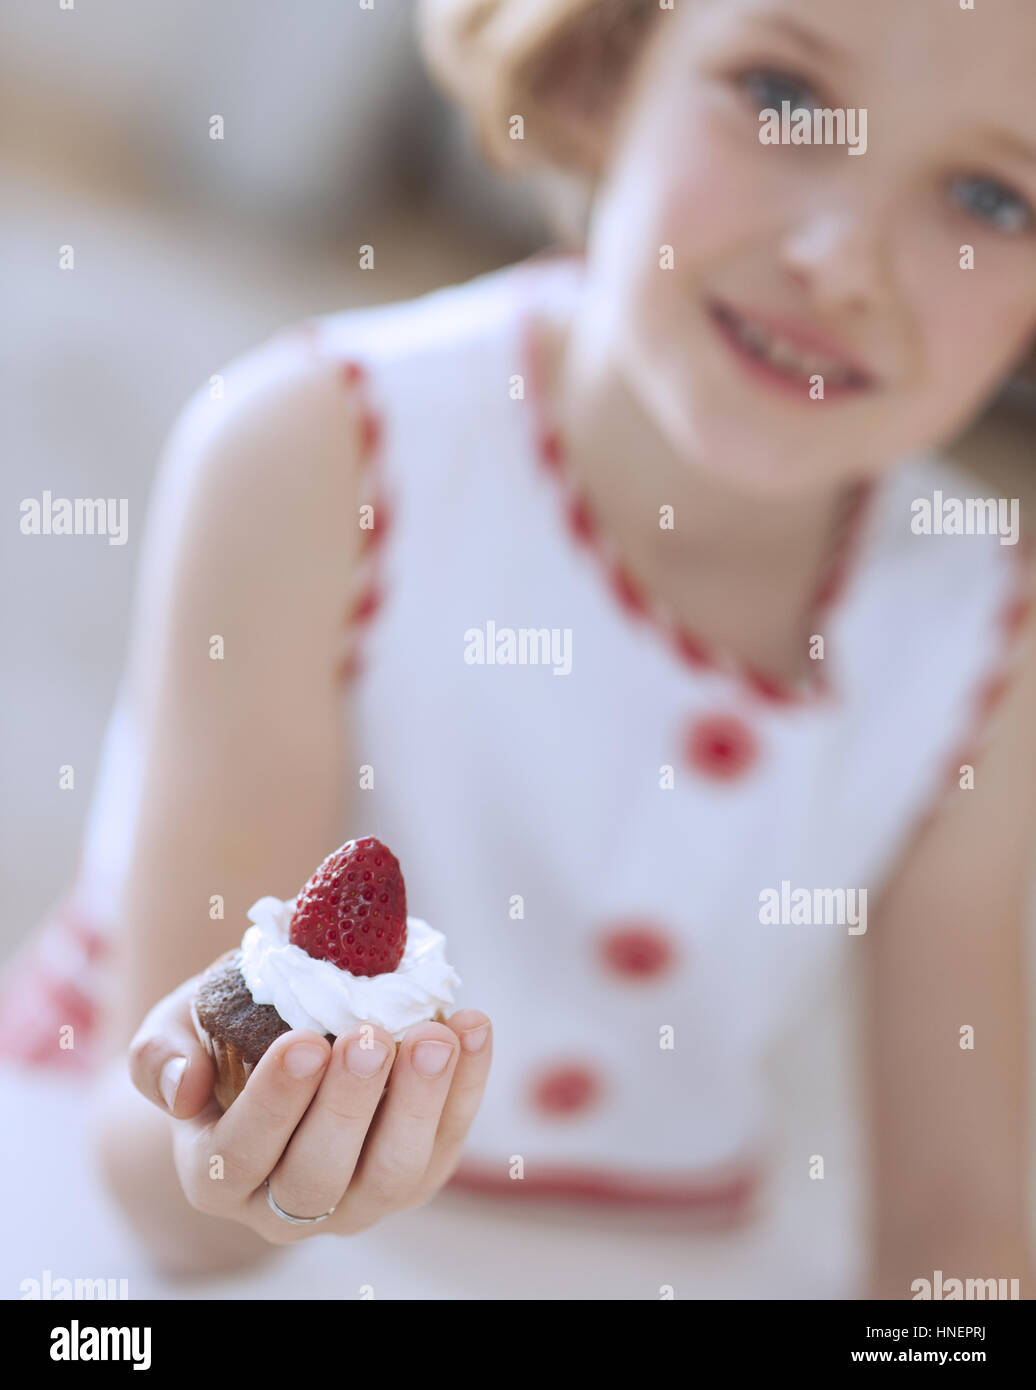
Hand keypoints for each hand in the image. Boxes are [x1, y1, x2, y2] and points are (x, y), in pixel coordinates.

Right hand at [129, 976, 491, 1243]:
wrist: (281, 1044)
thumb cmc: (221, 1036)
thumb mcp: (174, 1030)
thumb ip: (161, 1054)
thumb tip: (183, 1085)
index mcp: (216, 1173)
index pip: (241, 1153)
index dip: (274, 1103)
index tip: (303, 1042)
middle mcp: (285, 1205)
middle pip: (320, 1176)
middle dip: (350, 1105)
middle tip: (371, 1037)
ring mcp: (357, 1199)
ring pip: (392, 1174)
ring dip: (420, 1105)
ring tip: (434, 1038)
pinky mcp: (416, 1177)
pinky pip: (447, 1142)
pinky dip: (467, 1086)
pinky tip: (471, 1026)